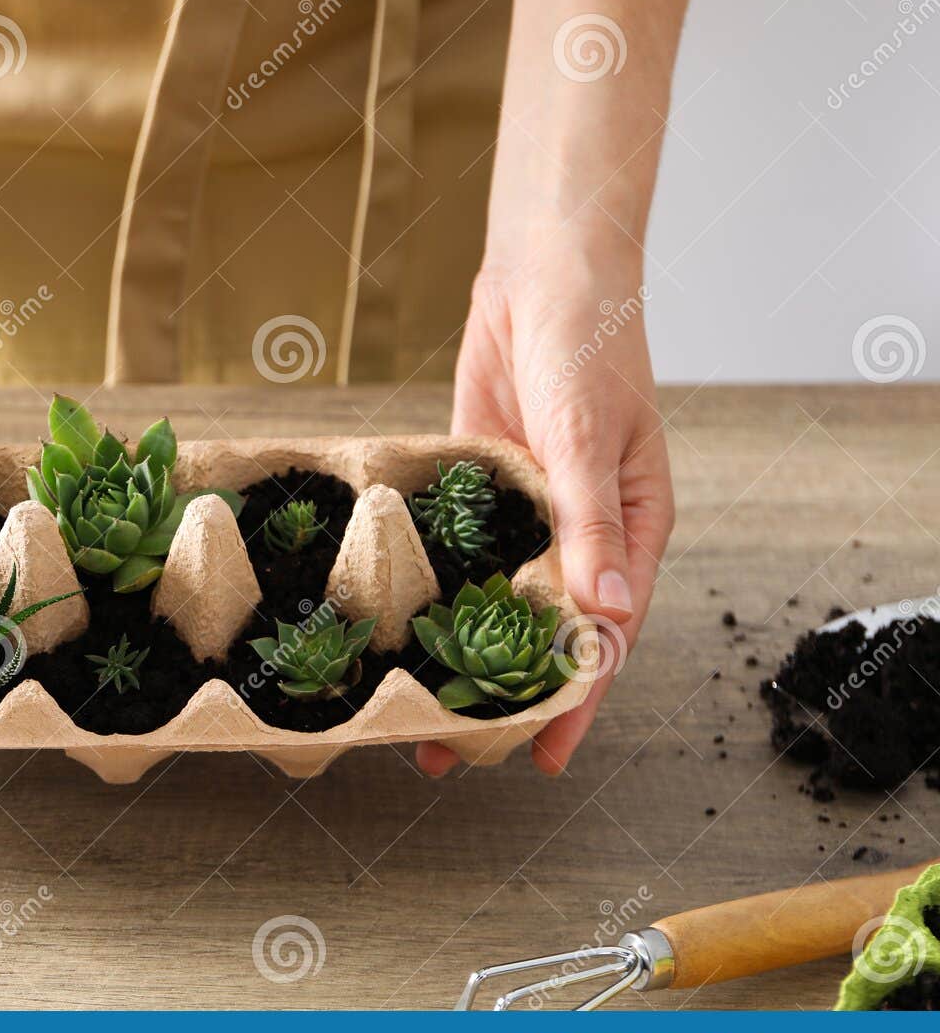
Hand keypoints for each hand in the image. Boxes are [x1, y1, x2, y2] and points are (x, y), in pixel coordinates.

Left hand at [419, 239, 674, 776]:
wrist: (543, 277)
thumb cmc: (592, 348)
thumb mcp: (593, 439)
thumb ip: (592, 527)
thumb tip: (607, 616)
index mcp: (630, 532)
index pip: (605, 637)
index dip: (576, 699)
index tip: (545, 755)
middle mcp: (577, 534)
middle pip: (543, 631)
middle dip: (505, 692)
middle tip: (453, 748)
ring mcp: (527, 514)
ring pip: (494, 599)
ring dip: (462, 649)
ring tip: (416, 702)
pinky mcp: (480, 489)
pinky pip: (458, 549)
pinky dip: (436, 586)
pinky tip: (402, 624)